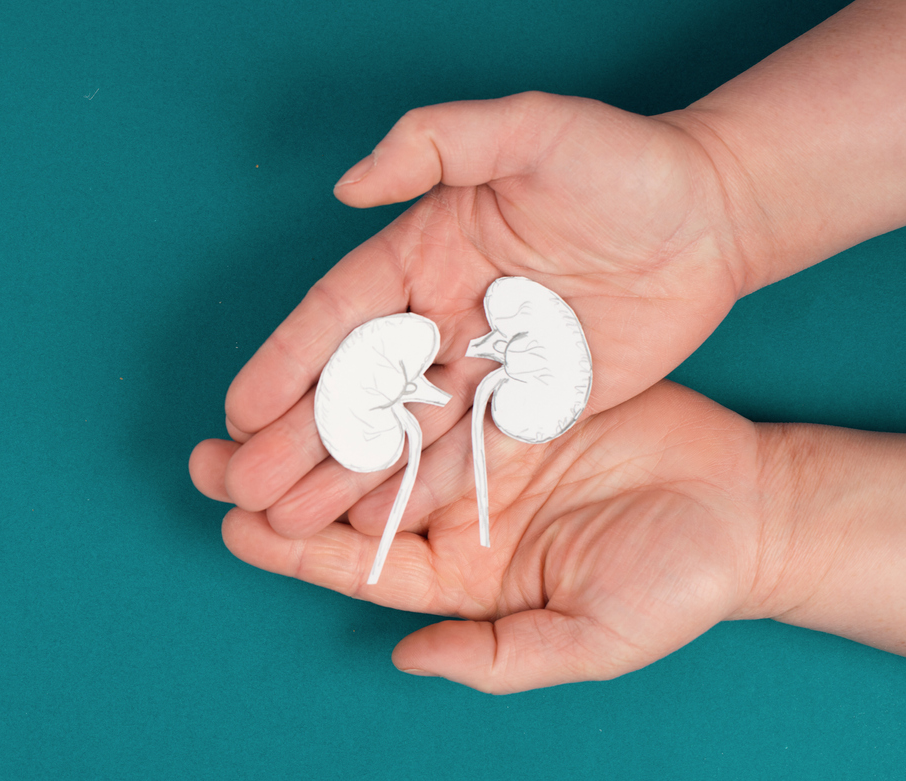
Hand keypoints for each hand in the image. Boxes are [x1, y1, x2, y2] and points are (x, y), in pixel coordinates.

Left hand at [195, 382, 765, 692]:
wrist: (744, 508)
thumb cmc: (673, 584)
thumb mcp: (588, 637)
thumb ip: (497, 655)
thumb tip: (407, 660)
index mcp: (459, 572)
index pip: (358, 562)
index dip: (293, 550)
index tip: (234, 525)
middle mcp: (452, 509)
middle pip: (347, 495)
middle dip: (278, 477)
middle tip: (205, 458)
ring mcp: (474, 449)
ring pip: (376, 432)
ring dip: (314, 417)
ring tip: (247, 403)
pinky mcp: (503, 396)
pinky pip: (431, 383)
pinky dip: (384, 372)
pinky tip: (336, 354)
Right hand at [215, 92, 754, 536]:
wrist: (711, 216)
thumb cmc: (622, 164)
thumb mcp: (531, 129)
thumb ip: (436, 141)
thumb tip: (348, 187)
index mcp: (425, 251)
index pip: (339, 314)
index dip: (286, 361)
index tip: (239, 410)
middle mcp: (440, 313)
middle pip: (356, 384)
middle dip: (297, 436)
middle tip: (242, 484)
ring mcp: (482, 365)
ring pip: (400, 430)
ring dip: (343, 475)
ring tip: (285, 518)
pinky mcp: (529, 404)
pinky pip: (466, 454)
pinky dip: (420, 489)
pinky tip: (372, 522)